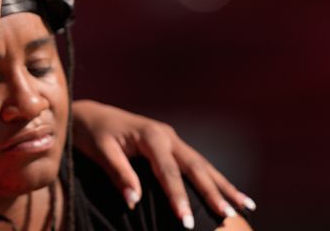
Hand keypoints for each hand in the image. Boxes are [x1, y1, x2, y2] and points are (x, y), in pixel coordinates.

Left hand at [70, 100, 256, 224]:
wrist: (89, 114)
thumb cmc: (92, 133)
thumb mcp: (100, 151)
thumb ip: (118, 173)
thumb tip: (134, 201)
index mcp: (150, 135)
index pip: (168, 171)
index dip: (178, 197)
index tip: (186, 221)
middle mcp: (166, 134)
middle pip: (194, 167)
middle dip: (212, 193)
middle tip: (227, 216)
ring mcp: (172, 138)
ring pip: (202, 164)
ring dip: (223, 185)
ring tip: (245, 207)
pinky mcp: (172, 144)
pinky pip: (196, 163)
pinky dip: (214, 178)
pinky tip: (230, 193)